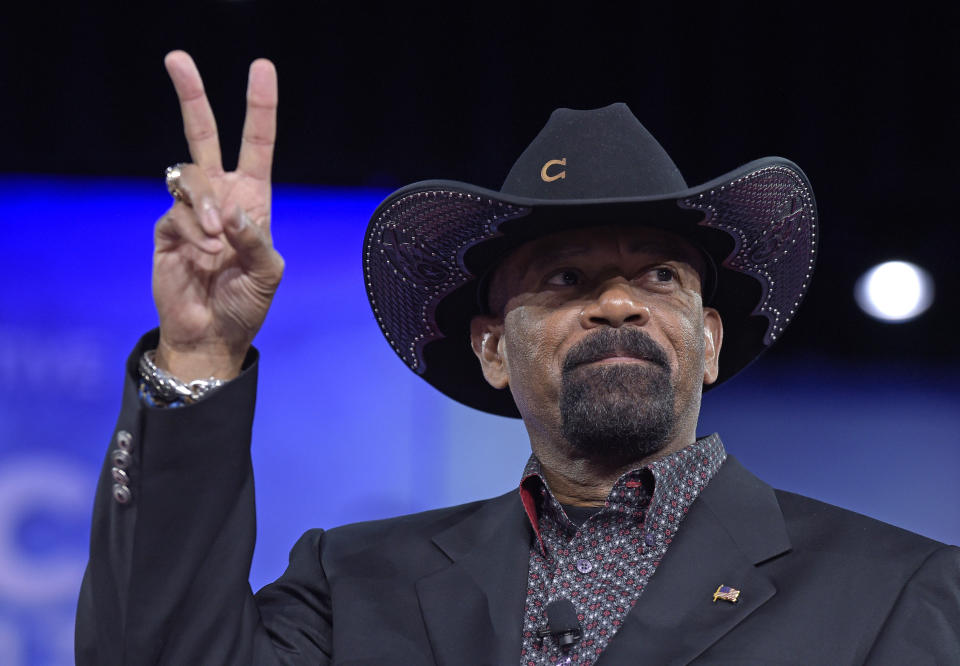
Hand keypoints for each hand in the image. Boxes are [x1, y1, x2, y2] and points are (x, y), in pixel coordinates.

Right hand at [152, 51, 283, 380]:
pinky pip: (176, 214)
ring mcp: (190, 211)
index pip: (256, 144)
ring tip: (216, 246)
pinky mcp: (166, 229)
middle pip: (202, 136)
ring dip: (207, 209)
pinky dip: (194, 235)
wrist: (211, 335)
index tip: (261, 68)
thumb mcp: (268, 273)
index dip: (259, 107)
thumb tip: (231, 211)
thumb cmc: (246, 303)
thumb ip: (257, 240)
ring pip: (191, 180)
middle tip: (176, 58)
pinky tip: (204, 258)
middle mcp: (220, 197)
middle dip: (192, 97)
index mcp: (253, 200)